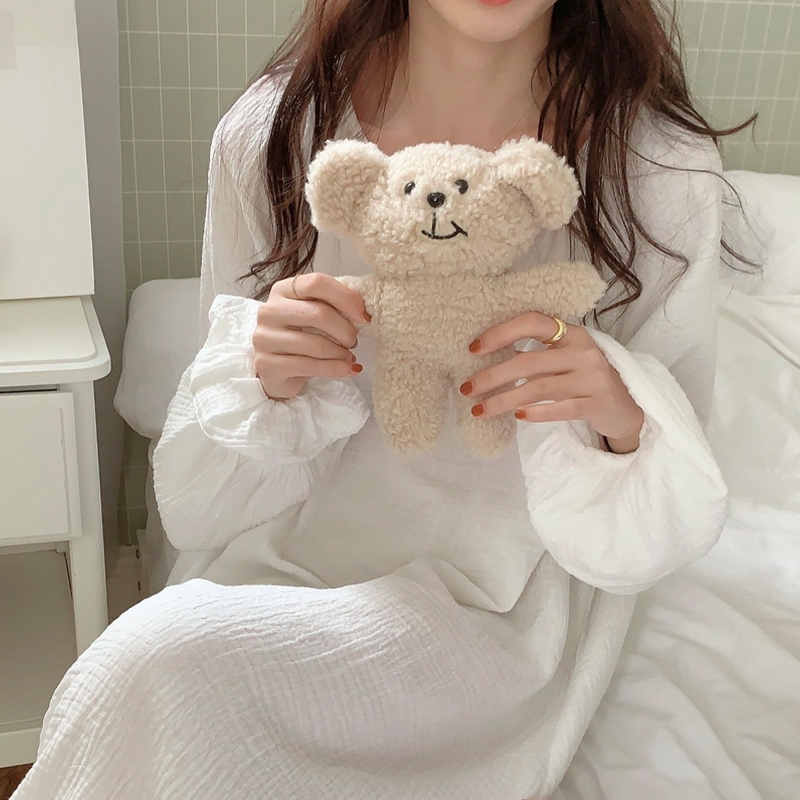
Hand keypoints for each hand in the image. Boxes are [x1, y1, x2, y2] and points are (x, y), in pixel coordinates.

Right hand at [253, 272, 370, 400]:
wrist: (275, 369)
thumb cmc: (299, 337)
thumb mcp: (313, 314)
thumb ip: (332, 305)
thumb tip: (362, 310)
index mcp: (283, 290)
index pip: (317, 283)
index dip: (346, 298)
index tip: (363, 315)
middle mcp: (270, 311)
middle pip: (319, 314)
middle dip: (345, 330)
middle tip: (354, 340)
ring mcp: (265, 338)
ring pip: (316, 344)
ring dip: (341, 353)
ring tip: (349, 357)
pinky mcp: (267, 364)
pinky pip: (310, 366)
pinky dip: (335, 369)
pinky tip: (347, 369)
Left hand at [460, 312, 644, 452]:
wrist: (626, 407)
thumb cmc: (584, 379)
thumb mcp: (564, 359)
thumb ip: (535, 355)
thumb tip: (485, 356)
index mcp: (572, 334)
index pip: (532, 322)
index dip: (501, 333)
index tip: (473, 349)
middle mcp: (583, 352)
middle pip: (528, 361)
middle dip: (491, 376)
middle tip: (466, 389)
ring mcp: (593, 378)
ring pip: (537, 389)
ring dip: (503, 401)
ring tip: (479, 410)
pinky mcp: (597, 404)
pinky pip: (559, 409)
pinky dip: (535, 413)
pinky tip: (517, 417)